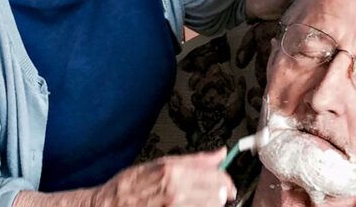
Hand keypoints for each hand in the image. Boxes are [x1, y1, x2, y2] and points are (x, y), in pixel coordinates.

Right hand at [92, 149, 235, 206]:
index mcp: (173, 172)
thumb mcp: (159, 165)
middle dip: (218, 196)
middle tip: (210, 197)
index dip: (226, 182)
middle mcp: (175, 193)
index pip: (218, 177)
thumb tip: (220, 153)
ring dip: (207, 206)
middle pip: (218, 196)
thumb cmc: (128, 188)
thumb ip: (193, 160)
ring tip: (194, 203)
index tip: (228, 187)